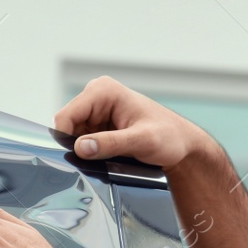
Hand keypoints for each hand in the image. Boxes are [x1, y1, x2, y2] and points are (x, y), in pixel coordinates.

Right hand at [54, 76, 216, 169]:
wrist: (181, 143)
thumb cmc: (168, 136)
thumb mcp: (142, 141)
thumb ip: (111, 143)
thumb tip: (81, 147)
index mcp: (102, 90)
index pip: (66, 116)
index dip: (67, 139)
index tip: (82, 157)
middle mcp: (96, 96)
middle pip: (67, 127)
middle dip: (78, 146)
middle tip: (103, 157)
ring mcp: (96, 111)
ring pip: (74, 137)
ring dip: (86, 151)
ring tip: (111, 155)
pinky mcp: (99, 125)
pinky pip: (83, 142)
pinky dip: (92, 152)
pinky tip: (110, 155)